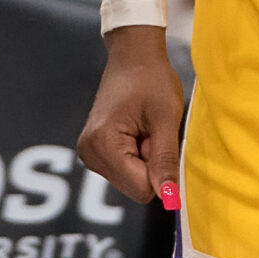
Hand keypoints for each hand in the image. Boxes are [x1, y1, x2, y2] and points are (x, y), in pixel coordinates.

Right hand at [78, 26, 185, 202]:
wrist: (133, 57)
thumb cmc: (152, 80)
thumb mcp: (166, 118)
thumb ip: (165, 161)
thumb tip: (169, 200)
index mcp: (103, 144)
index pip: (140, 189)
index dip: (159, 170)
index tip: (157, 138)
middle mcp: (89, 154)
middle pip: (134, 187)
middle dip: (150, 164)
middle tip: (151, 131)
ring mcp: (89, 154)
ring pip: (131, 181)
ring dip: (144, 160)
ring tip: (144, 129)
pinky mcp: (95, 152)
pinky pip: (125, 171)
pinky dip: (137, 156)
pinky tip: (137, 132)